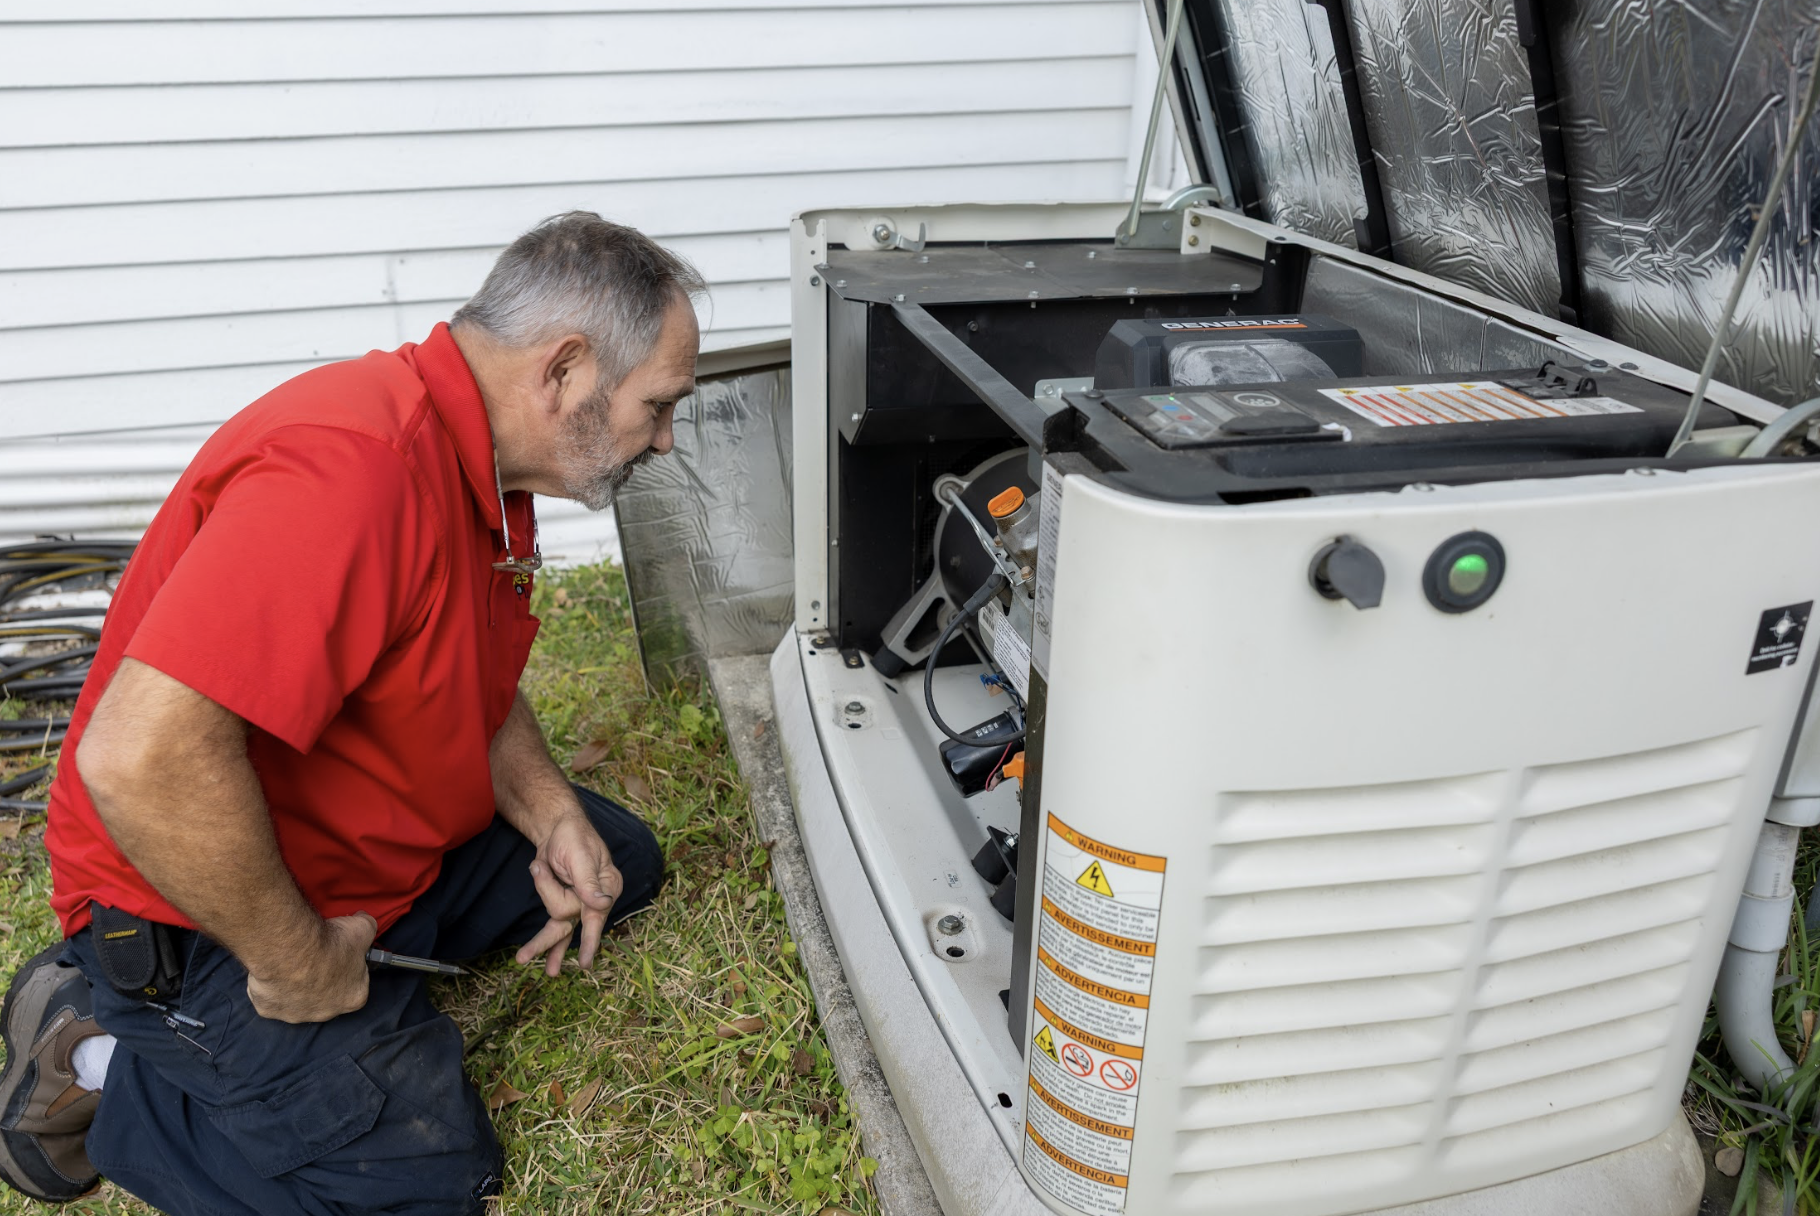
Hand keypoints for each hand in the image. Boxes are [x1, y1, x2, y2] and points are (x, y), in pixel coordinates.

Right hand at [245, 911, 377, 1022]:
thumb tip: (366, 921)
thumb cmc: (329, 943)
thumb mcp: (363, 927)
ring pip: (297, 1000)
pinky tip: (273, 968)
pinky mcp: (268, 1010)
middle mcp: (326, 1013)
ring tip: (292, 962)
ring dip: (295, 985)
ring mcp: (295, 1015)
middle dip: (323, 979)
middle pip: (327, 996)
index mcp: (353, 998)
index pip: (356, 984)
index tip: (342, 953)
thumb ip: (369, 927)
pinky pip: (270, 998)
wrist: (291, 948)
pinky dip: (270, 985)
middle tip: (316, 956)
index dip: (350, 967)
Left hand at [515, 811, 621, 976]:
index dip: (590, 938)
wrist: (556, 826)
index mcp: (608, 884)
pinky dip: (546, 940)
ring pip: (557, 921)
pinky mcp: (563, 902)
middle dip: (552, 944)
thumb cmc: (573, 835)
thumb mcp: (580, 855)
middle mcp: (596, 898)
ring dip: (542, 908)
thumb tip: (602, 905)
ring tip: (521, 959)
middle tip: (553, 974)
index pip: (598, 913)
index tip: (585, 963)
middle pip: (572, 919)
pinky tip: (544, 962)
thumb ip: (589, 882)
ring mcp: (579, 902)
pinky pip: (554, 923)